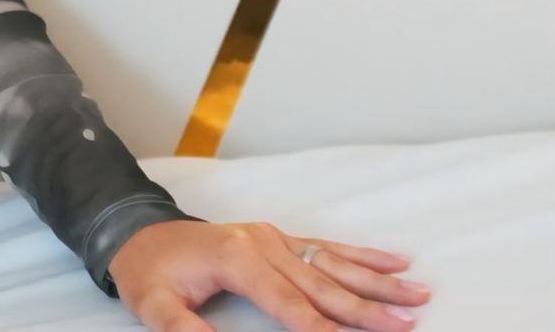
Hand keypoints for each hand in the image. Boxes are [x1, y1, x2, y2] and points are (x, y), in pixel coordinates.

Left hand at [106, 219, 431, 330]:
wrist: (136, 232)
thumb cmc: (147, 273)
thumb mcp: (155, 307)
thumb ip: (186, 331)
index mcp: (238, 260)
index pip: (292, 306)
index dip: (325, 331)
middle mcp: (263, 244)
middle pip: (324, 285)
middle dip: (368, 308)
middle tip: (408, 323)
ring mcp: (273, 237)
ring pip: (335, 263)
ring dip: (378, 281)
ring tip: (417, 293)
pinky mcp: (277, 237)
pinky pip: (327, 247)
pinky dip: (362, 255)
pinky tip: (395, 259)